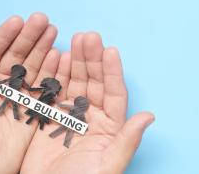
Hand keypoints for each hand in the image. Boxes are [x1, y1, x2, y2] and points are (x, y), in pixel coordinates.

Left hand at [0, 13, 58, 172]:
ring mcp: (21, 92)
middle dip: (30, 35)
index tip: (18, 20)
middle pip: (17, 53)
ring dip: (44, 47)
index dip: (5, 35)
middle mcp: (2, 81)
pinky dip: (54, 70)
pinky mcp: (36, 105)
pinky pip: (46, 84)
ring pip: (34, 64)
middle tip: (43, 20)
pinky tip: (60, 55)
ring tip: (54, 30)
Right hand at [20, 33, 154, 173]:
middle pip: (94, 82)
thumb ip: (127, 141)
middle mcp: (91, 116)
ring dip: (76, 60)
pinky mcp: (49, 116)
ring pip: (75, 81)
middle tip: (89, 37)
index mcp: (110, 127)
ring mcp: (69, 114)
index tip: (111, 50)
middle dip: (92, 59)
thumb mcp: (107, 165)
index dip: (112, 71)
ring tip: (75, 39)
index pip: (114, 93)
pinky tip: (57, 56)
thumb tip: (149, 116)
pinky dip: (55, 73)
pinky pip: (53, 90)